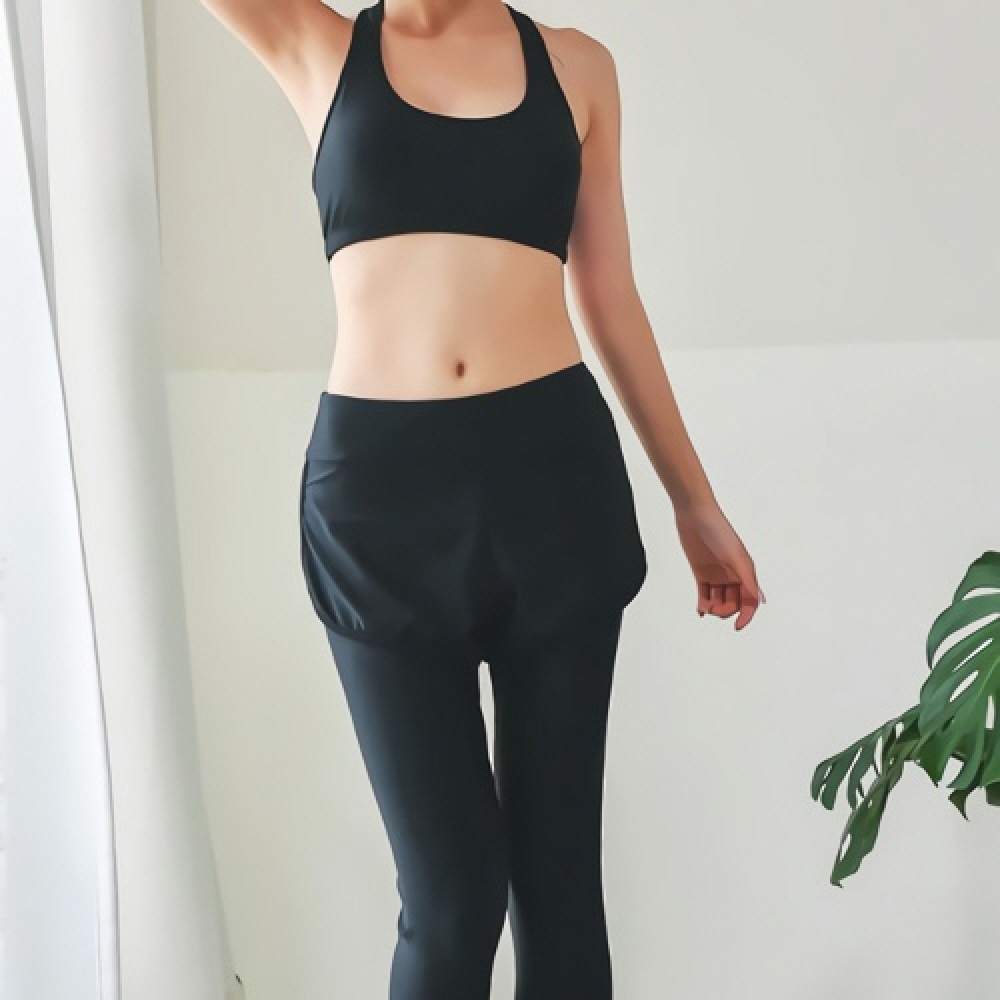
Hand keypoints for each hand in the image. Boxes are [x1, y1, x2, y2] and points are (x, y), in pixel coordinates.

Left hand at [673, 501, 764, 629]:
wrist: (695, 515)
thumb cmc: (718, 531)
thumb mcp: (735, 556)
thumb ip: (747, 578)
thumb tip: (759, 601)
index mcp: (745, 572)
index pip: (749, 601)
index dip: (746, 616)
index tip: (737, 627)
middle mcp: (733, 575)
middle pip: (734, 603)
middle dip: (726, 611)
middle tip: (714, 609)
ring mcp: (717, 575)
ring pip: (719, 601)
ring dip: (713, 609)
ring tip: (705, 607)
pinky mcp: (701, 573)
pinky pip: (704, 594)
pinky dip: (702, 604)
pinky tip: (700, 610)